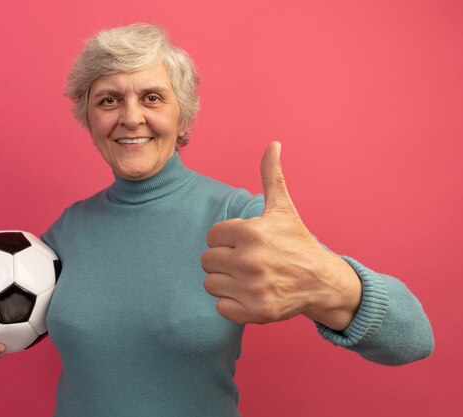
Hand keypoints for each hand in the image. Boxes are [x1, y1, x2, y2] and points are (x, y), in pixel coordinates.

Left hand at [201, 142, 360, 329]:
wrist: (322, 282)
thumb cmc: (297, 243)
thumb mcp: (283, 209)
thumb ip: (271, 176)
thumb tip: (273, 144)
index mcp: (251, 232)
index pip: (212, 236)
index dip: (225, 239)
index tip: (245, 243)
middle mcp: (250, 260)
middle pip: (207, 260)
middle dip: (223, 260)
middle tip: (246, 261)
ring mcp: (252, 288)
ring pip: (210, 283)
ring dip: (225, 282)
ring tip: (247, 278)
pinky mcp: (255, 312)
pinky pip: (220, 307)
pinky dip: (232, 304)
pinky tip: (250, 294)